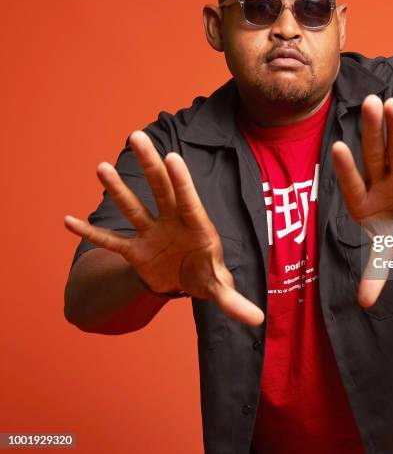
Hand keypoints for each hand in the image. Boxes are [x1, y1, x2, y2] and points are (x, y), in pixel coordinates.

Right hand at [64, 130, 263, 325]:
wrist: (185, 281)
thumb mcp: (219, 288)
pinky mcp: (134, 250)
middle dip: (150, 165)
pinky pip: (111, 241)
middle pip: (160, 190)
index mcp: (197, 227)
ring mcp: (151, 234)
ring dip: (117, 190)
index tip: (172, 156)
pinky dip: (91, 234)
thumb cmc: (206, 275)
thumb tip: (257, 320)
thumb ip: (234, 301)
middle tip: (136, 137)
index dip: (181, 181)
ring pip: (133, 208)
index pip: (189, 200)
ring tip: (100, 167)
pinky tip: (68, 221)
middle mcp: (172, 223)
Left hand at [331, 95, 392, 305]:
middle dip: (372, 133)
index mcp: (365, 201)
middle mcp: (382, 183)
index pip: (354, 184)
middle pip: (375, 156)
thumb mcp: (385, 251)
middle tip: (368, 103)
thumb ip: (374, 275)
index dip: (347, 169)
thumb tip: (363, 305)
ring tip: (391, 102)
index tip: (338, 147)